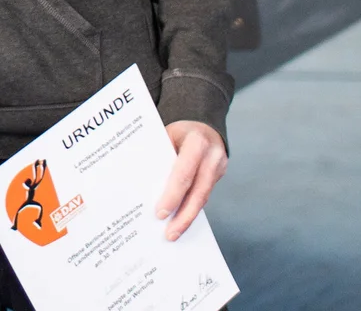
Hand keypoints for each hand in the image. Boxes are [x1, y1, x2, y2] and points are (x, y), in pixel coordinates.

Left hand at [156, 120, 226, 239]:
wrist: (204, 126)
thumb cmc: (180, 131)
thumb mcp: (167, 135)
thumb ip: (159, 155)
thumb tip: (141, 182)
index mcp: (197, 142)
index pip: (183, 174)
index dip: (172, 195)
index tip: (159, 213)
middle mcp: (212, 156)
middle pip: (198, 192)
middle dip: (183, 216)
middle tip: (169, 234)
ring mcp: (219, 168)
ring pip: (203, 198)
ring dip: (188, 217)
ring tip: (173, 233)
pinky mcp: (219, 177)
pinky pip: (205, 196)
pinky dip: (192, 209)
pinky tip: (181, 221)